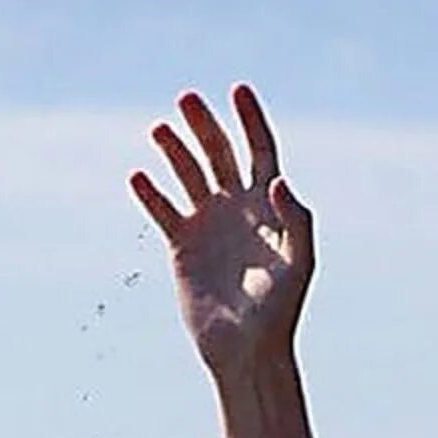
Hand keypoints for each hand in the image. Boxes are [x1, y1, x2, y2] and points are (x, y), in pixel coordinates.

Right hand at [129, 84, 311, 376]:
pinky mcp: (183, 246)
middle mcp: (239, 209)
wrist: (248, 348)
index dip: (250, 120)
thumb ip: (296, 221)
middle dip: (205, 125)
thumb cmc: (280, 309)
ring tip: (159, 128)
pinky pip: (163, 210)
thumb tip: (279, 181)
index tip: (238, 89)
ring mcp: (210, 225)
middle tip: (187, 97)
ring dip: (175, 150)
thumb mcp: (298, 264)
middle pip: (220, 155)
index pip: (261, 152)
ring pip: (189, 175)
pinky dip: (151, 193)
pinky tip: (139, 176)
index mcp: (271, 208)